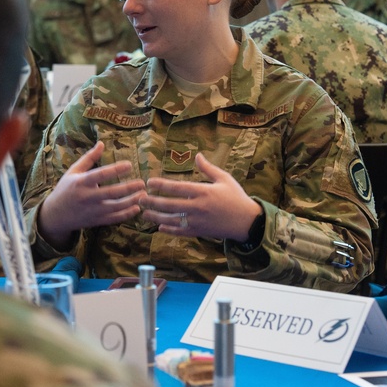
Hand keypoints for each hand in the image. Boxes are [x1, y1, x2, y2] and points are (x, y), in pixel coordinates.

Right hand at [37, 141, 144, 248]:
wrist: (55, 214)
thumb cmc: (65, 189)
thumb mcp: (73, 171)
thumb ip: (89, 158)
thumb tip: (101, 143)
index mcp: (81, 182)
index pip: (101, 174)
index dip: (115, 169)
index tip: (129, 164)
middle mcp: (87, 197)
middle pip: (111, 192)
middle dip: (128, 188)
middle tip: (142, 183)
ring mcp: (92, 211)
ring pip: (115, 207)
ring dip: (131, 201)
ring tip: (144, 194)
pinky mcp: (96, 221)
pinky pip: (114, 219)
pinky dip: (126, 214)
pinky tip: (137, 208)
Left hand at [140, 153, 261, 239]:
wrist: (247, 221)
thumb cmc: (236, 197)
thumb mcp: (224, 179)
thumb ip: (208, 168)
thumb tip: (197, 155)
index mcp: (203, 192)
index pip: (178, 188)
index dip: (162, 185)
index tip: (150, 182)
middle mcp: (198, 207)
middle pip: (170, 205)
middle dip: (153, 202)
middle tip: (139, 198)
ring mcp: (198, 221)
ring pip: (172, 220)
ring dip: (156, 217)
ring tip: (143, 213)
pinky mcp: (199, 232)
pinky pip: (181, 232)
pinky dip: (169, 230)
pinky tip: (160, 227)